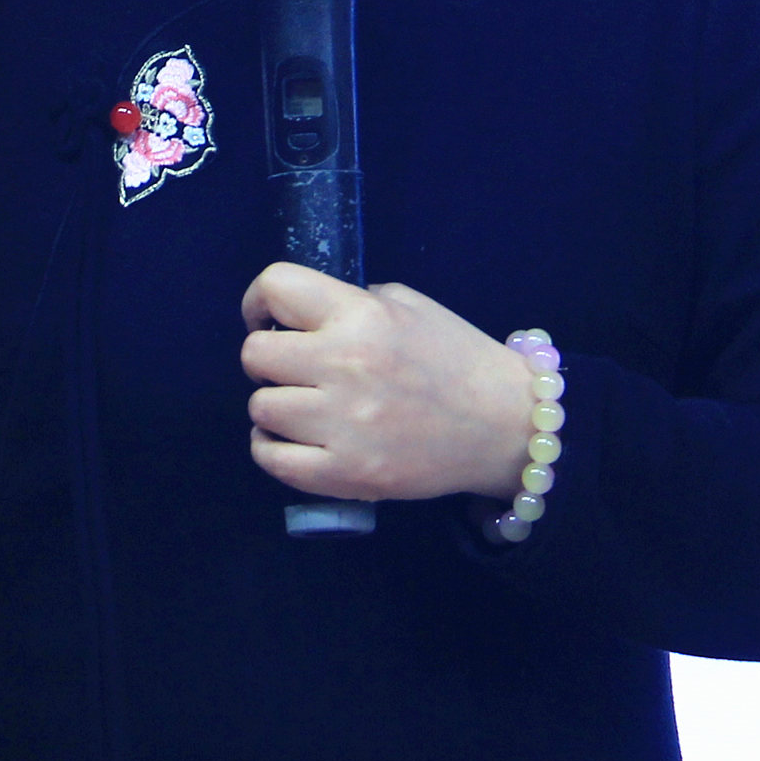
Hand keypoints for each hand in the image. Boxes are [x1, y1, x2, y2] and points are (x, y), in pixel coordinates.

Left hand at [239, 264, 536, 502]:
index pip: (275, 287)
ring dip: (274, 405)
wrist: (505, 426)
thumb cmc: (456, 358)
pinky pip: (272, 459)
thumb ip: (352, 304)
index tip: (269, 318)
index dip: (260, 301)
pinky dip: (271, 449)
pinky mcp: (346, 473)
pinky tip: (291, 440)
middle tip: (293, 369)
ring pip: (259, 408)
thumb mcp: (409, 307)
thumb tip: (298, 318)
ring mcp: (343, 424)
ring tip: (302, 408)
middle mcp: (345, 365)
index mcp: (361, 316)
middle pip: (255, 355)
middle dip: (267, 358)